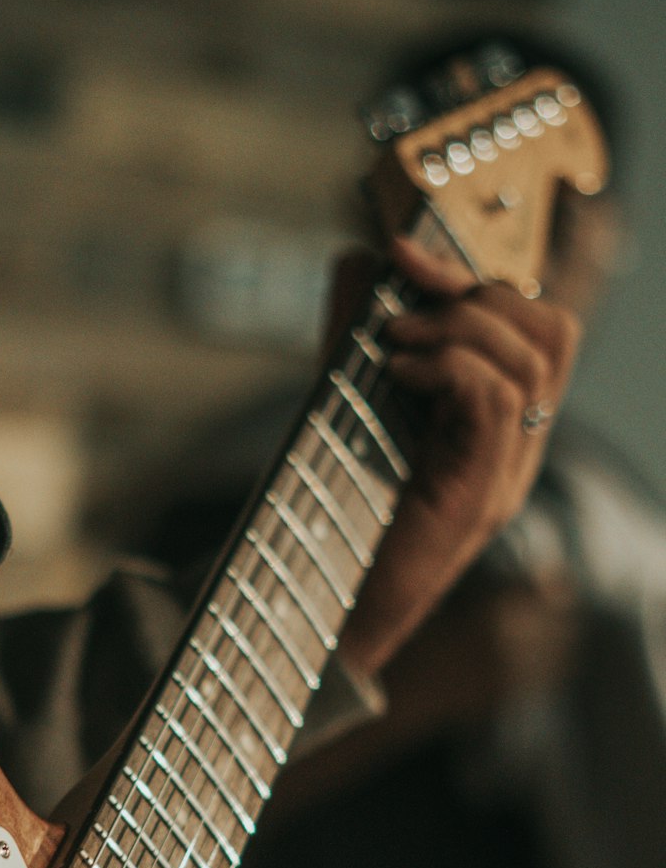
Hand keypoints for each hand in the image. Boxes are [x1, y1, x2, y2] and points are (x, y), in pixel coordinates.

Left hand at [337, 235, 581, 675]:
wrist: (316, 614)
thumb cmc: (328, 516)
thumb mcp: (342, 398)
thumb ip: (355, 331)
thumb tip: (362, 255)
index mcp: (492, 426)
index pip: (536, 330)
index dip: (482, 276)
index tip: (407, 253)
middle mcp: (513, 451)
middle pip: (551, 333)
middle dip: (480, 291)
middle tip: (406, 299)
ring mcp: (504, 477)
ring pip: (532, 361)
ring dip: (459, 326)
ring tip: (395, 339)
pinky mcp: (479, 497)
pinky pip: (499, 400)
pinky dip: (450, 364)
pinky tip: (398, 369)